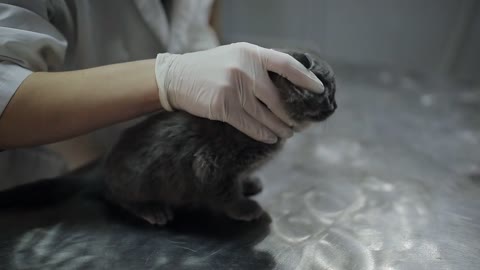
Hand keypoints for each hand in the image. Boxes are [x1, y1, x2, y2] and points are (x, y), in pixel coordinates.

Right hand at [154, 42, 323, 142]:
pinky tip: (271, 138)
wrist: (176, 77)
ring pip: (266, 115)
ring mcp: (234, 88)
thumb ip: (258, 65)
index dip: (305, 79)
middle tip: (302, 123)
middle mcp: (244, 68)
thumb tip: (286, 85)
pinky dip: (263, 134)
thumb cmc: (209, 68)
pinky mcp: (223, 107)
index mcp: (251, 53)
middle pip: (278, 98)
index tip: (319, 90)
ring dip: (280, 128)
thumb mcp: (235, 56)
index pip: (286, 65)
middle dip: (293, 114)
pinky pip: (250, 125)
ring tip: (288, 134)